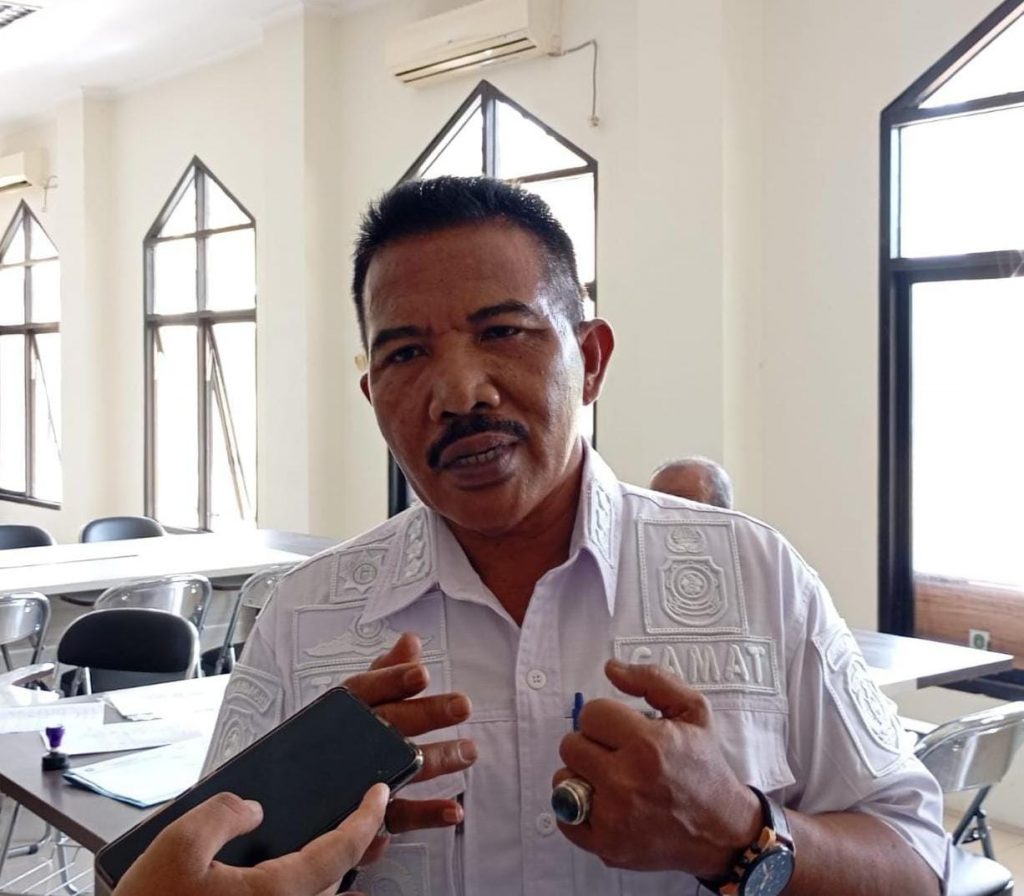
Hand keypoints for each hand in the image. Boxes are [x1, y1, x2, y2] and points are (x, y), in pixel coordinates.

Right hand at [112, 784, 387, 895]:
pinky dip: (303, 890)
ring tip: (334, 846)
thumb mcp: (177, 846)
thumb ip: (222, 814)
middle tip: (363, 818)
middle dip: (353, 847)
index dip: (366, 817)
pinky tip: (290, 879)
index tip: (380, 793)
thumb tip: (252, 809)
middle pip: (335, 881)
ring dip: (330, 873)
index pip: (341, 851)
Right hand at [344, 633, 475, 835]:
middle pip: (387, 724)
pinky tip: (453, 810)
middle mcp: (351, 744)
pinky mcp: (365, 816)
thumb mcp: (361, 698)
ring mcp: (357, 781)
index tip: (422, 674)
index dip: (394, 680)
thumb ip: (388, 670)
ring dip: (436, 760)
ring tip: (469, 751)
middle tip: (462, 705)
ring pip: (397, 768)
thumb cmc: (339, 734)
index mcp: (347, 710)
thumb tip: (410, 641)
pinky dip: (424, 814)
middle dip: (426, 715)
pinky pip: (396, 817)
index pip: (367, 688)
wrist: (300, 786)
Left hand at [552, 659, 759, 875]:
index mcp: (647, 745)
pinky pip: (564, 817)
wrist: (722, 830)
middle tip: (615, 753)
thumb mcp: (693, 711)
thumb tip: (610, 668)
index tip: (622, 730)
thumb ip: (652, 680)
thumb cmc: (704, 768)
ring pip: (563, 779)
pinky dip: (577, 808)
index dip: (605, 718)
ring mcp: (614, 818)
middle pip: (571, 745)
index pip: (591, 714)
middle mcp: (627, 782)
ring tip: (610, 779)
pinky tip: (603, 802)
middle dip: (592, 744)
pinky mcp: (607, 846)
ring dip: (582, 775)